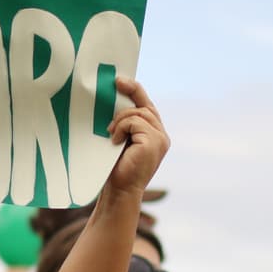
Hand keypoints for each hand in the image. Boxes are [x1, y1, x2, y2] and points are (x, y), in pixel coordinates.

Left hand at [104, 78, 168, 197]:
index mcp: (155, 135)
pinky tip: (115, 142)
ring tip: (111, 134)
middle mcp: (162, 136)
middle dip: (127, 95)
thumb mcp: (120, 141)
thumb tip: (112, 100)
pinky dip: (121, 128)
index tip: (120, 80)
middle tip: (112, 87)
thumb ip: (123, 124)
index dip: (136, 90)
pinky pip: (135, 121)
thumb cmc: (115, 169)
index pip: (147, 106)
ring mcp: (160, 139)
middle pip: (144, 105)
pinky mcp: (154, 142)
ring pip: (138, 112)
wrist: (118, 191)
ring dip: (120, 120)